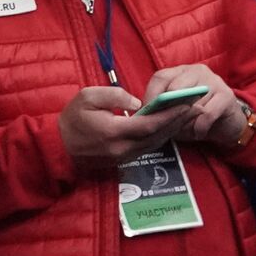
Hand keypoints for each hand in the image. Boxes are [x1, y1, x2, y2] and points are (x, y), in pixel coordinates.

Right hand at [58, 86, 195, 165]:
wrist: (57, 148)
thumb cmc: (71, 119)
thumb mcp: (87, 97)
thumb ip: (114, 95)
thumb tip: (138, 103)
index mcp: (114, 132)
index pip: (150, 124)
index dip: (170, 115)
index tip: (187, 104)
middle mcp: (123, 148)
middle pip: (158, 136)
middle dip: (179, 121)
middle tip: (197, 107)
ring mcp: (124, 157)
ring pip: (156, 143)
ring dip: (173, 129)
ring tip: (189, 114)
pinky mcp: (124, 160)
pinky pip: (149, 148)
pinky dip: (162, 136)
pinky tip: (171, 126)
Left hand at [143, 65, 246, 147]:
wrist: (228, 123)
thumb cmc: (197, 116)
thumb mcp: (177, 110)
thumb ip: (163, 108)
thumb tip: (148, 115)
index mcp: (181, 71)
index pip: (161, 77)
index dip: (151, 96)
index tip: (148, 115)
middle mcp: (197, 71)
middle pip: (175, 87)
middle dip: (169, 110)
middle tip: (168, 126)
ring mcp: (213, 81)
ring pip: (191, 104)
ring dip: (185, 123)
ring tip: (186, 131)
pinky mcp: (226, 95)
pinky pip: (206, 113)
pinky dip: (199, 128)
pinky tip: (198, 133)